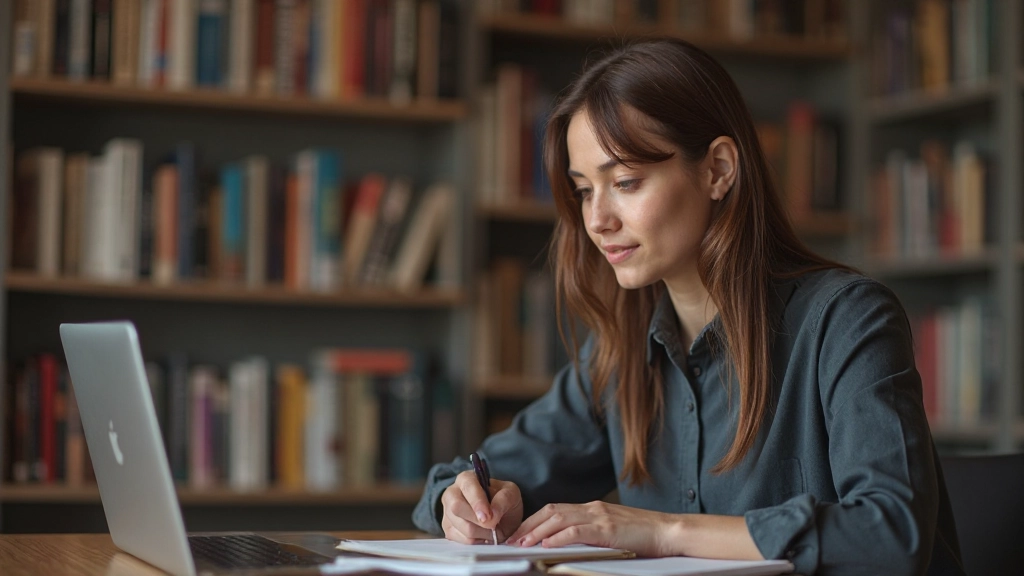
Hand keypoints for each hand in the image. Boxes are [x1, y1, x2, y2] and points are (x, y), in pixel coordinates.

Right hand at [440, 470, 523, 544]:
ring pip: (461, 527)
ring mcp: (447, 512)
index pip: (467, 487)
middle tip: (493, 525)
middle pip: (456, 507)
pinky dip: (477, 540)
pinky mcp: (448, 530)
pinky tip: (483, 534)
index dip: (477, 502)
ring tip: (491, 528)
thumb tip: (492, 515)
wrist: (502, 518)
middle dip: (477, 520)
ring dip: (481, 532)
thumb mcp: (511, 494)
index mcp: (466, 479)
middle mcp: (452, 493)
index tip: (488, 516)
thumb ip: (503, 500)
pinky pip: (462, 540)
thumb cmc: (503, 501)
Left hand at [506, 501, 681, 556]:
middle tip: (512, 540)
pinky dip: (558, 537)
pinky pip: (576, 531)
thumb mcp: (612, 531)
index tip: (519, 534)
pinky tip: (546, 545)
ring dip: (537, 531)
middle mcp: (592, 508)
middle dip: (528, 525)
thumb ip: (591, 533)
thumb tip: (566, 544)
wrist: (669, 531)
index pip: (555, 510)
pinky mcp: (607, 528)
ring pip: (559, 519)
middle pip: (551, 512)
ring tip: (522, 543)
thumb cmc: (643, 536)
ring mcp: (600, 516)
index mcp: (592, 508)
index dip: (534, 521)